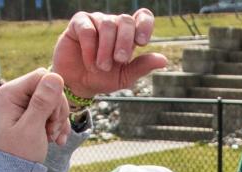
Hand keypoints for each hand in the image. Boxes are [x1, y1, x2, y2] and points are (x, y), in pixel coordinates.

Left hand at [0, 68, 69, 163]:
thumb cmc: (19, 153)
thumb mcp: (32, 128)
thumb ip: (42, 102)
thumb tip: (56, 77)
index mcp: (9, 93)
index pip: (42, 77)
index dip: (54, 96)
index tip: (53, 119)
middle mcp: (15, 94)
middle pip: (50, 87)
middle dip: (57, 110)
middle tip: (52, 130)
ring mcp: (23, 103)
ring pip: (54, 100)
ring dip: (59, 119)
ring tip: (53, 137)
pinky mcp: (31, 113)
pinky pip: (52, 111)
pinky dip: (58, 125)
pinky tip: (57, 139)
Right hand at [52, 10, 166, 98]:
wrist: (77, 85)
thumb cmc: (102, 79)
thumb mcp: (125, 77)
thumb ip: (142, 67)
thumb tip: (163, 60)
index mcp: (129, 34)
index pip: (143, 16)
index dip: (144, 25)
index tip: (142, 42)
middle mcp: (114, 23)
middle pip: (126, 20)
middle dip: (124, 41)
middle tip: (119, 60)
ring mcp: (96, 21)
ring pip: (107, 24)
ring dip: (106, 49)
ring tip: (102, 67)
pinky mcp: (79, 23)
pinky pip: (88, 29)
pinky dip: (90, 48)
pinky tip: (90, 63)